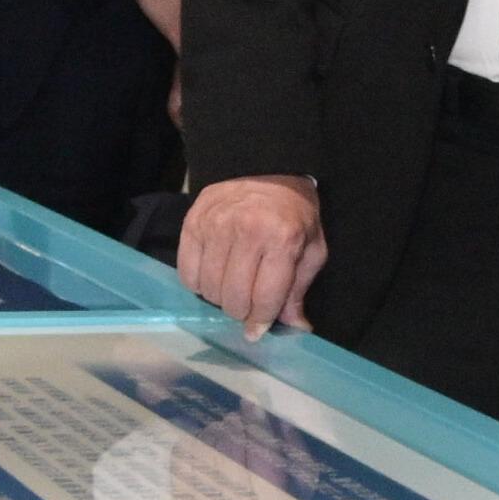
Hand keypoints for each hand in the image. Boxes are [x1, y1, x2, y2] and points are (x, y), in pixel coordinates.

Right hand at [178, 174, 325, 337]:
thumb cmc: (295, 215)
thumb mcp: (311, 249)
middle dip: (242, 312)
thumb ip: (300, 290)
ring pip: (209, 289)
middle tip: (248, 305)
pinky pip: (187, 274)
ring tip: (233, 288)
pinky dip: (199, 284)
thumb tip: (295, 328)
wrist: (268, 169)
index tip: (258, 330)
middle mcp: (247, 231)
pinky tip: (214, 275)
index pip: (266, 298)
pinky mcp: (192, 223)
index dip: (262, 321)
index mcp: (283, 239)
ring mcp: (215, 226)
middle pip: (234, 299)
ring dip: (220, 298)